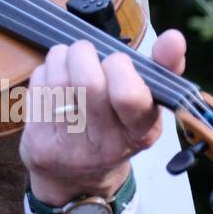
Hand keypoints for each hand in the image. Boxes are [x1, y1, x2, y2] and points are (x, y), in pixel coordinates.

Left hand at [20, 29, 186, 206]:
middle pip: (88, 82)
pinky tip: (54, 79)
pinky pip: (38, 87)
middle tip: (87, 52)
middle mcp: (106, 145)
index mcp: (140, 133)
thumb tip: (174, 37)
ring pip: (58, 79)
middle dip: (84, 53)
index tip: (118, 61)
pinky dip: (45, 71)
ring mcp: (69, 147)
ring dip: (62, 57)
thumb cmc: (117, 125)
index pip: (129, 96)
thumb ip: (164, 69)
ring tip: (70, 61)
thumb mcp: (147, 104)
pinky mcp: (39, 142)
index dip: (120, 67)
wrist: (78, 176)